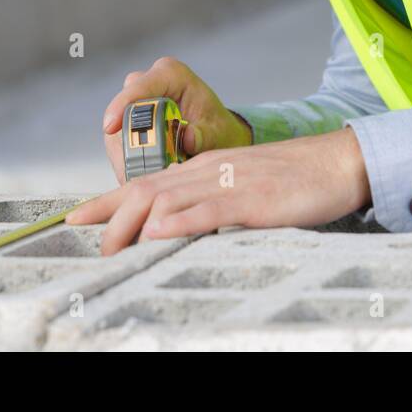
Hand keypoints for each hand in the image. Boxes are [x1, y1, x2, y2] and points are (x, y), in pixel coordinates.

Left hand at [67, 128, 372, 254]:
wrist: (336, 163)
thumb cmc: (290, 179)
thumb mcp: (240, 186)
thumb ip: (208, 202)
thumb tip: (173, 226)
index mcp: (203, 168)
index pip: (143, 182)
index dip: (106, 201)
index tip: (75, 218)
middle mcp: (207, 171)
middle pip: (144, 191)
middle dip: (110, 218)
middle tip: (91, 248)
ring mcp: (228, 183)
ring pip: (167, 199)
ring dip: (133, 224)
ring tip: (110, 248)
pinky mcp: (251, 200)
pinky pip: (208, 210)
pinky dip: (180, 222)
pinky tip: (160, 233)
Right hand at [100, 57, 252, 184]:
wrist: (215, 135)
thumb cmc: (216, 127)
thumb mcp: (218, 132)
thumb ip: (205, 135)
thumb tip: (188, 137)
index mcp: (170, 75)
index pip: (139, 87)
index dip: (122, 105)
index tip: (111, 127)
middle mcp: (148, 85)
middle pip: (122, 112)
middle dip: (127, 144)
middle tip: (138, 172)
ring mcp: (135, 104)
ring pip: (116, 132)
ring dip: (126, 158)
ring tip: (144, 180)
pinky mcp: (127, 123)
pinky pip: (118, 144)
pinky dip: (127, 163)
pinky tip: (142, 178)